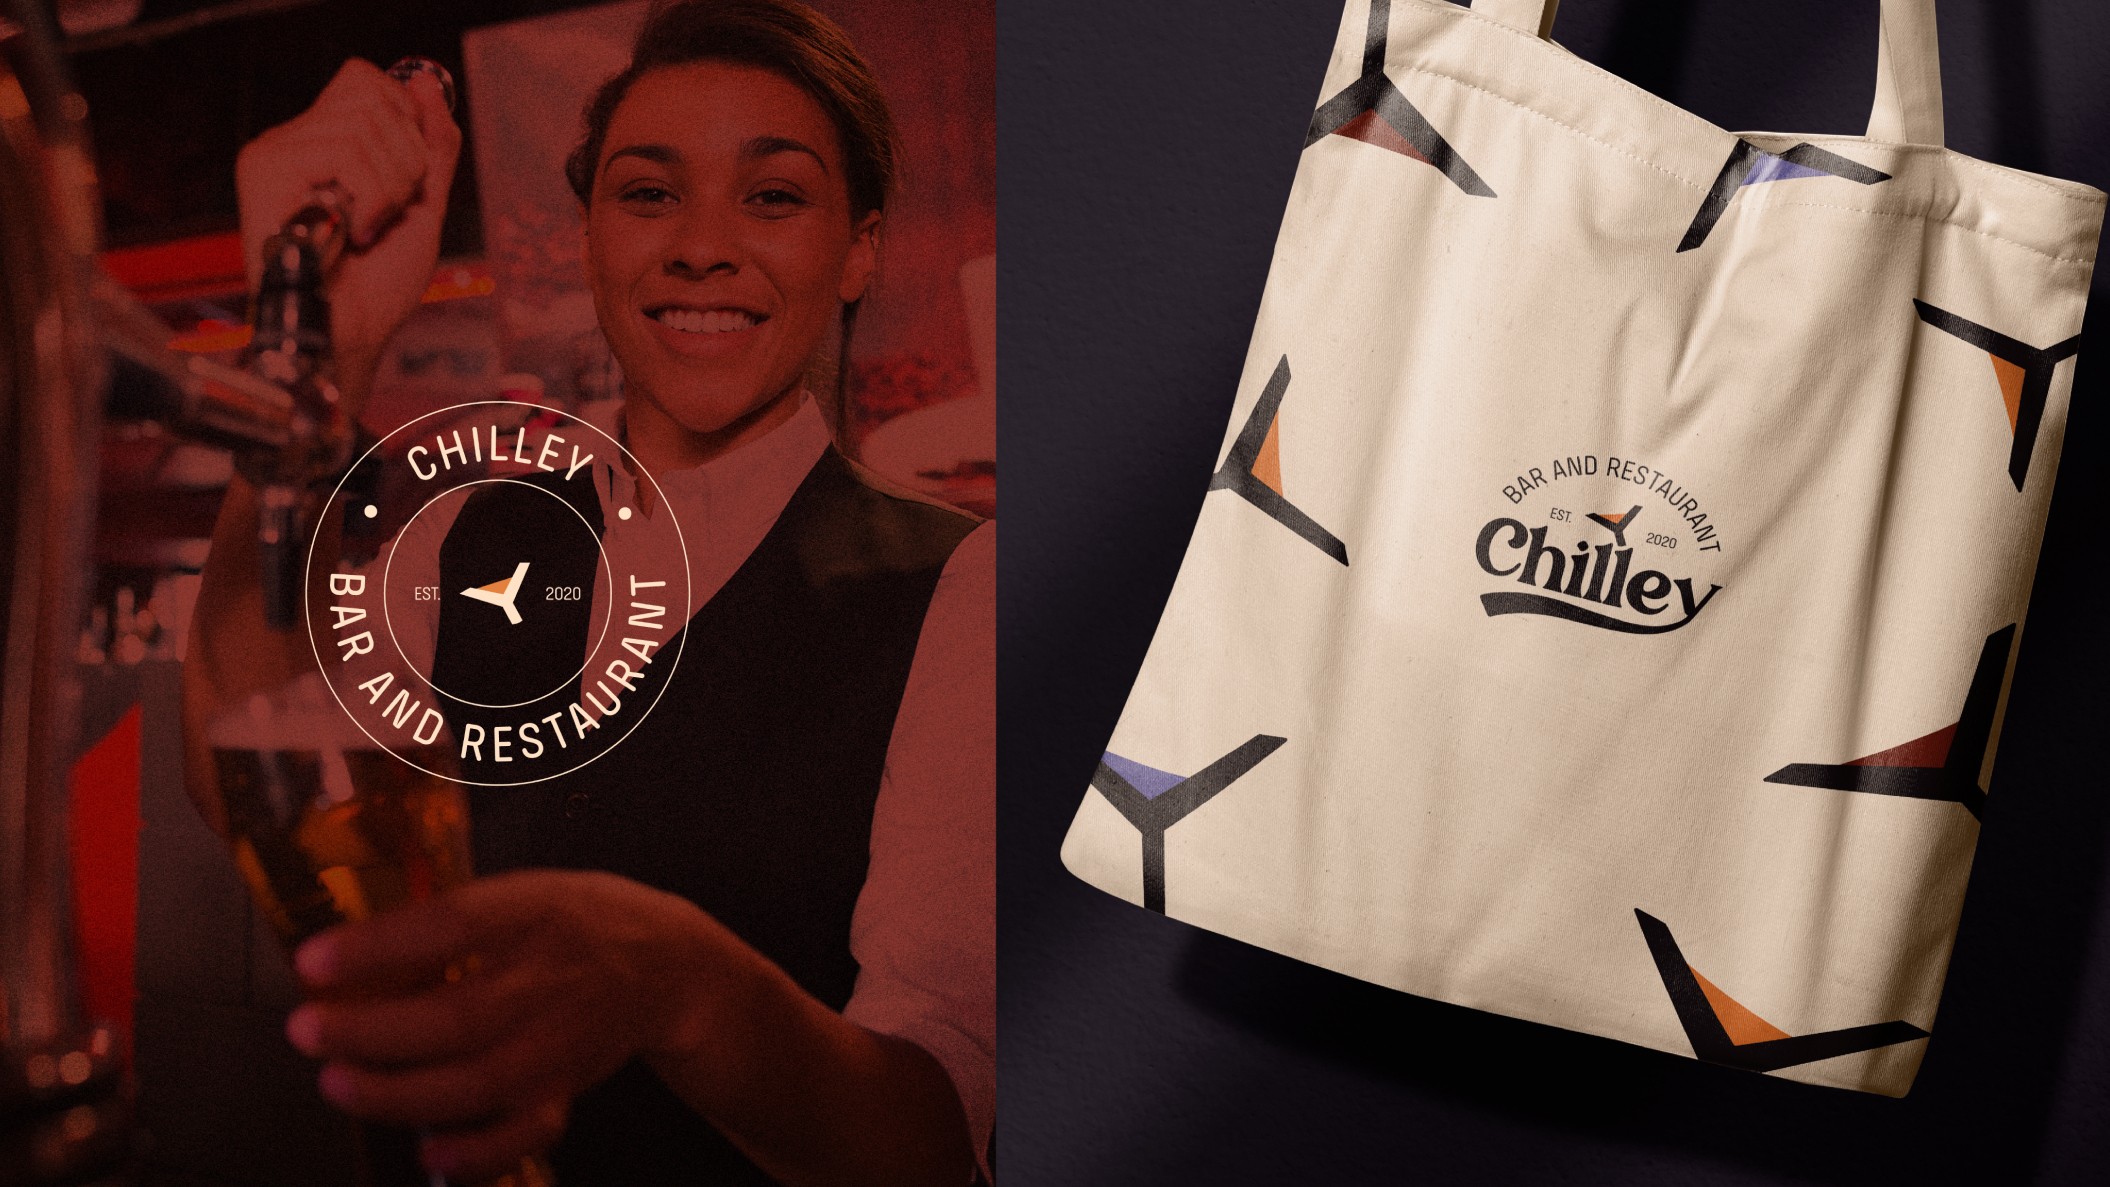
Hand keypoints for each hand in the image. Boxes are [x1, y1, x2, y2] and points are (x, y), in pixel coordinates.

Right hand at [235, 58, 461, 405]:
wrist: (350, 335)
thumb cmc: (378, 286)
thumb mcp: (423, 204)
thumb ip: (430, 145)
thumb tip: (423, 81)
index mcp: (324, 142)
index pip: (368, 81)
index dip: (405, 120)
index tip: (406, 178)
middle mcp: (294, 139)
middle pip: (372, 94)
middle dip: (407, 160)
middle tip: (386, 212)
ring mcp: (276, 151)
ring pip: (365, 124)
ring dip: (390, 187)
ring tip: (367, 228)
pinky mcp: (264, 168)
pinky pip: (346, 151)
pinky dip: (370, 197)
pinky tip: (351, 231)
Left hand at [284, 870, 720, 1179]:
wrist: (668, 965)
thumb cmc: (576, 921)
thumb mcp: (523, 888)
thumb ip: (450, 916)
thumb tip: (349, 949)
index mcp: (534, 912)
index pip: (454, 924)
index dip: (380, 947)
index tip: (314, 960)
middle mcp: (550, 979)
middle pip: (457, 1016)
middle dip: (370, 1031)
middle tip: (308, 1029)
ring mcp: (559, 1042)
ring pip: (476, 1083)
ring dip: (398, 1091)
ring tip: (338, 1082)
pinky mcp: (564, 1089)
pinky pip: (523, 1133)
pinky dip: (476, 1152)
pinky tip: (430, 1151)